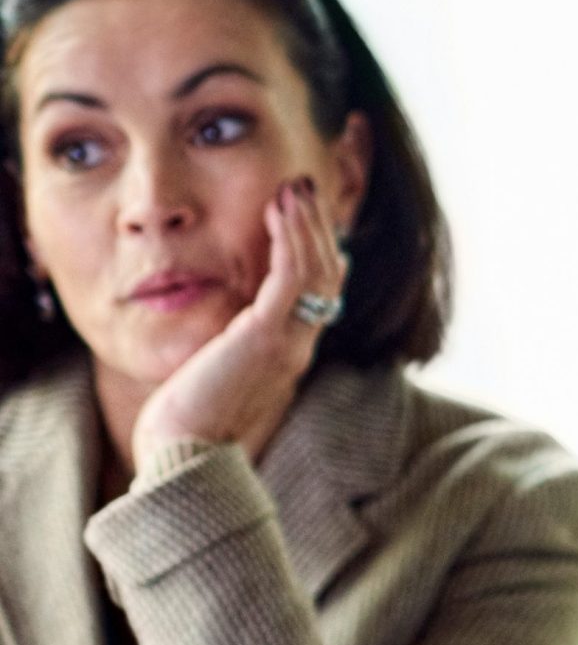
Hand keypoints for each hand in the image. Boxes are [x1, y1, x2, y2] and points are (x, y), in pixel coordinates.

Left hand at [131, 178, 347, 473]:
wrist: (183, 455)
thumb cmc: (187, 423)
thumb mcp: (214, 374)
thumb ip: (228, 347)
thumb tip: (221, 329)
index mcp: (289, 354)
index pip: (320, 295)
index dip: (317, 252)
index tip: (303, 218)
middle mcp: (299, 346)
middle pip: (326, 276)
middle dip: (317, 228)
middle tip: (304, 188)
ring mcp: (290, 342)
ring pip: (316, 271)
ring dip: (306, 224)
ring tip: (294, 188)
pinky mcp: (267, 337)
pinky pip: (292, 277)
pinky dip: (291, 238)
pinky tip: (279, 210)